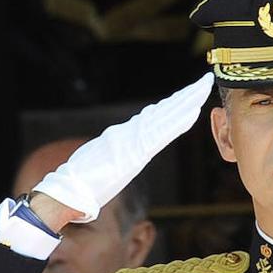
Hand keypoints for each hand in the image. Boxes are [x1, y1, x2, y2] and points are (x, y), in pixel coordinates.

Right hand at [32, 73, 213, 224]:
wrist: (69, 190)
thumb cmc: (81, 182)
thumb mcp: (102, 163)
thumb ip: (116, 154)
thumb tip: (122, 153)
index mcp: (124, 137)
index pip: (154, 118)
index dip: (172, 106)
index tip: (188, 96)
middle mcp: (130, 133)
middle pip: (163, 111)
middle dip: (185, 97)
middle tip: (203, 82)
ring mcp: (131, 140)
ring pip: (165, 116)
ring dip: (185, 102)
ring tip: (202, 89)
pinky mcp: (133, 151)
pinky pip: (162, 133)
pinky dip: (178, 122)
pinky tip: (193, 112)